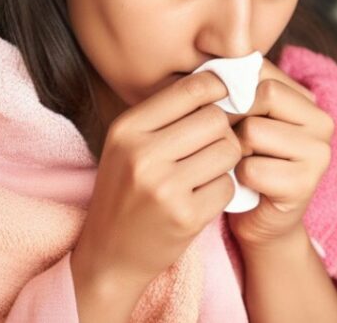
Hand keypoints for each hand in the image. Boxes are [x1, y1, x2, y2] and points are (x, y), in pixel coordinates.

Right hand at [71, 71, 241, 298]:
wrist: (108, 256)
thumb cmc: (126, 192)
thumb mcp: (130, 145)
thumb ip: (169, 113)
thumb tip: (223, 79)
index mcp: (127, 129)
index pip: (192, 88)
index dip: (219, 89)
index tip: (226, 98)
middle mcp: (142, 154)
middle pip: (216, 118)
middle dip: (223, 131)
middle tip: (212, 146)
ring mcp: (164, 188)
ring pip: (228, 150)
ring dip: (226, 161)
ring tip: (205, 172)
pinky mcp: (185, 216)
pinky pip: (228, 185)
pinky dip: (223, 190)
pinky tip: (202, 197)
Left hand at [227, 59, 334, 248]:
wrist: (258, 221)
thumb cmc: (244, 162)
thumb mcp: (243, 119)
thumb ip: (238, 88)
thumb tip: (218, 62)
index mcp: (308, 101)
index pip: (263, 71)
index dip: (233, 91)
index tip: (227, 115)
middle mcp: (323, 122)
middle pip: (262, 96)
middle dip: (235, 120)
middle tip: (234, 144)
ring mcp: (319, 154)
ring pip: (253, 131)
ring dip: (236, 152)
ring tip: (243, 165)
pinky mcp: (306, 184)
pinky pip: (252, 168)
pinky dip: (239, 179)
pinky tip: (250, 187)